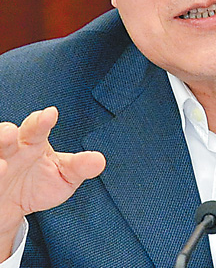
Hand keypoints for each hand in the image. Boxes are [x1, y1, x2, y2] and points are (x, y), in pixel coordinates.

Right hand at [0, 106, 105, 257]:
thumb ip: (80, 167)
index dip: (42, 120)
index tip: (51, 114)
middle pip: (5, 136)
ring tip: (3, 167)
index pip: (37, 127)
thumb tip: (99, 161)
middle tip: (11, 133)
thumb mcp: (64, 176)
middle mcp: (11, 149)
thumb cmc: (40, 183)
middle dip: (6, 133)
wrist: (14, 208)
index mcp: (32, 141)